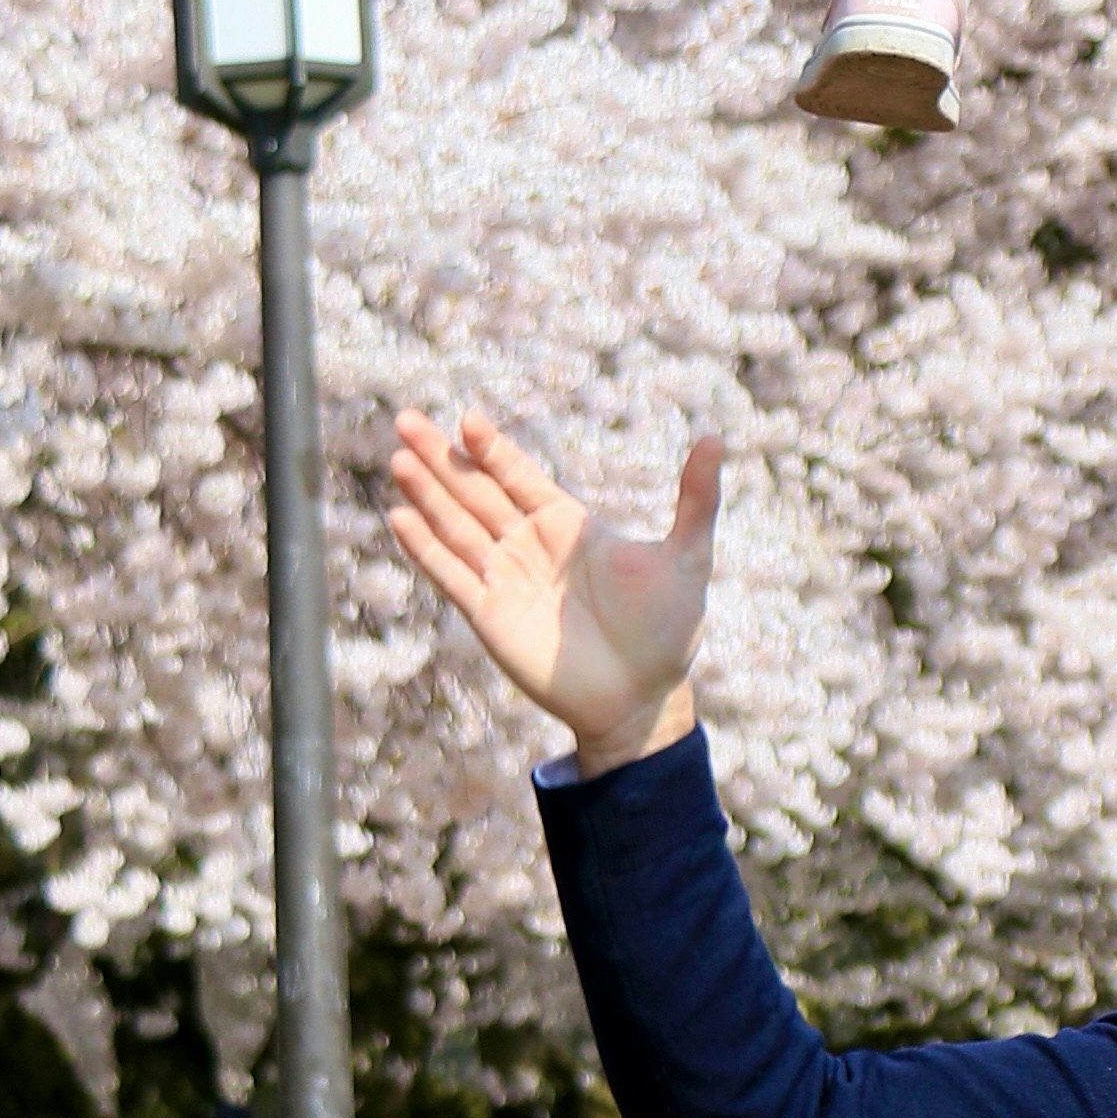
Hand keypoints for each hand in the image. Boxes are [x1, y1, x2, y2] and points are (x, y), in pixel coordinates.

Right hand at [387, 412, 719, 775]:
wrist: (642, 698)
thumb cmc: (667, 630)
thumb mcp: (686, 558)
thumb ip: (695, 500)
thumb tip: (717, 439)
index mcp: (568, 525)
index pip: (519, 475)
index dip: (493, 448)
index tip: (468, 419)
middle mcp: (529, 546)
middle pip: (476, 492)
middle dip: (441, 458)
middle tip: (407, 420)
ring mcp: (505, 579)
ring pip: (456, 527)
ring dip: (427, 495)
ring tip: (399, 460)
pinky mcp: (489, 615)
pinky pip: (451, 575)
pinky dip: (425, 549)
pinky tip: (399, 518)